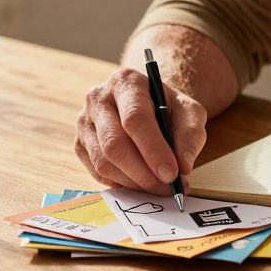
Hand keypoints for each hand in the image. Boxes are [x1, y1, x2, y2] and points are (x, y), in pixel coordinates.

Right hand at [74, 67, 207, 193]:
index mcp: (126, 82)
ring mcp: (84, 122)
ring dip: (134, 182)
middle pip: (114, 144)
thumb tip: (183, 165)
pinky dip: (121, 184)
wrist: (147, 104)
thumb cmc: (168, 107)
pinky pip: (97, 173)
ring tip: (158, 186)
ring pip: (103, 162)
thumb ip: (191, 135)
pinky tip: (140, 181)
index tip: (171, 174)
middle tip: (168, 188)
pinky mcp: (80, 144)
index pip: (135, 119)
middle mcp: (98, 99)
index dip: (153, 150)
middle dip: (143, 173)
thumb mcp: (190, 112)